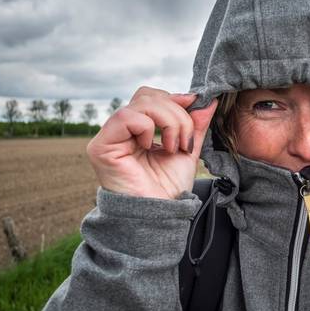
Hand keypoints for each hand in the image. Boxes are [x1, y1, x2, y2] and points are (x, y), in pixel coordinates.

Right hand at [86, 86, 217, 199]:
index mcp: (139, 129)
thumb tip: (208, 100)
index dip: (175, 98)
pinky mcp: (101, 146)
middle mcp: (122, 130)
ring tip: (174, 147)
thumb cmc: (169, 187)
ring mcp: (110, 136)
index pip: (153, 97)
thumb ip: (195, 124)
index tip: (195, 104)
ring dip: (169, 122)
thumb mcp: (188, 149)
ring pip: (141, 104)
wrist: (159, 214)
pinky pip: (126, 118)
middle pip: (148, 96)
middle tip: (185, 140)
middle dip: (176, 113)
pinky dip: (148, 128)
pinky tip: (152, 148)